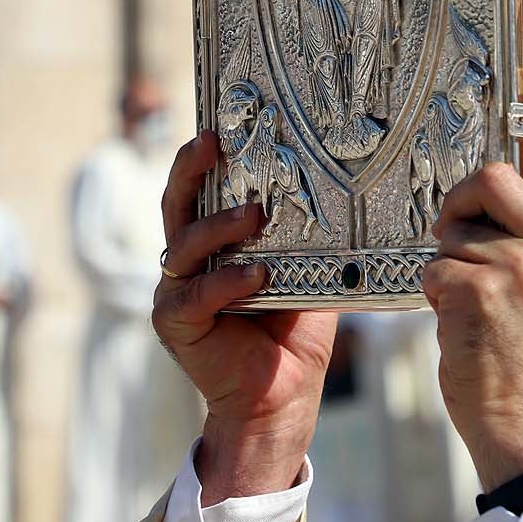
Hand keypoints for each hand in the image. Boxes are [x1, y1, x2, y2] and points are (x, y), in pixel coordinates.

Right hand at [154, 133, 336, 504]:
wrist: (281, 396)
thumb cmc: (293, 330)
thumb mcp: (306, 273)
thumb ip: (307, 240)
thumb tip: (346, 191)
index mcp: (212, 242)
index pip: (199, 189)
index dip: (202, 156)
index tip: (221, 125)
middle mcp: (186, 261)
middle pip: (177, 204)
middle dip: (191, 169)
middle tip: (214, 143)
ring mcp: (176, 292)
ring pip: (185, 246)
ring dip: (218, 227)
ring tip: (254, 215)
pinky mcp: (176, 326)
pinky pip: (195, 296)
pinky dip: (226, 282)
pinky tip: (256, 274)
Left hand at [424, 66, 522, 488]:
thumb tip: (521, 201)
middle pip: (494, 177)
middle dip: (463, 200)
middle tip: (459, 235)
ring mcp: (519, 269)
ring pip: (455, 229)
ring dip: (448, 261)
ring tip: (468, 300)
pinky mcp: (478, 290)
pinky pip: (434, 266)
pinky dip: (433, 293)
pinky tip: (457, 323)